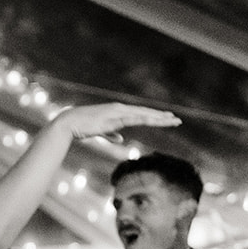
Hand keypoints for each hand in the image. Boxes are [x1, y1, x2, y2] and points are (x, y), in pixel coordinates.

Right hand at [58, 101, 179, 143]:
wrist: (69, 122)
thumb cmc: (82, 127)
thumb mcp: (100, 131)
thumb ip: (111, 134)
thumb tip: (121, 139)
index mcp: (118, 112)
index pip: (141, 114)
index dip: (155, 116)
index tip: (167, 119)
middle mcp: (120, 109)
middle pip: (146, 113)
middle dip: (162, 117)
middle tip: (178, 120)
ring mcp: (117, 113)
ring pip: (142, 115)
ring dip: (158, 118)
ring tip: (172, 121)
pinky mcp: (113, 119)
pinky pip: (132, 119)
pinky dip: (144, 119)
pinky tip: (154, 120)